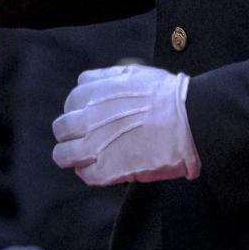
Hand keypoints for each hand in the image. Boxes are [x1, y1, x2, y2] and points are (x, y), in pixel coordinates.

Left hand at [52, 65, 199, 185]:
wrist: (187, 120)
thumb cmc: (167, 96)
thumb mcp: (134, 74)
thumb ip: (110, 79)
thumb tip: (102, 85)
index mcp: (92, 93)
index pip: (72, 101)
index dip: (80, 110)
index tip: (90, 116)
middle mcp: (86, 118)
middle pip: (61, 128)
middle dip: (71, 132)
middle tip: (86, 138)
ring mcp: (93, 146)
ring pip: (62, 154)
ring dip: (72, 155)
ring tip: (87, 158)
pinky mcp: (105, 170)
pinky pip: (84, 175)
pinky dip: (90, 173)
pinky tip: (103, 170)